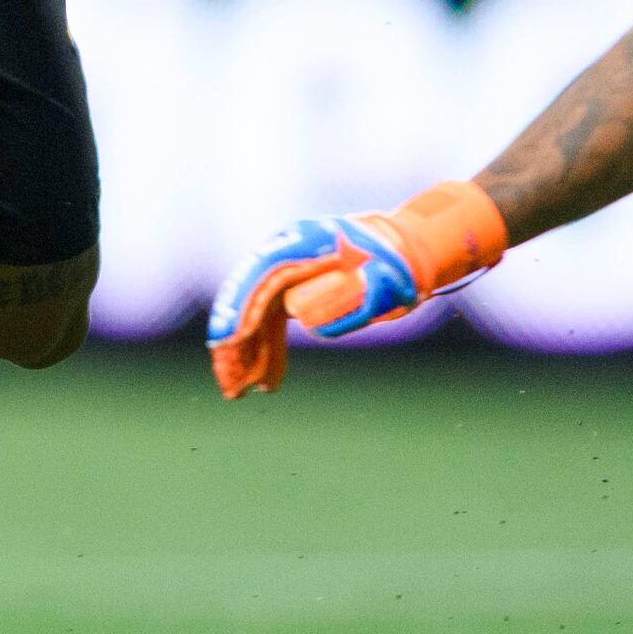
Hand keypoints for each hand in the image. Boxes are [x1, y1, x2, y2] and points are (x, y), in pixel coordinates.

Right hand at [205, 180, 504, 398]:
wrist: (410, 251)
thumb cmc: (401, 263)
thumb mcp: (391, 278)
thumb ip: (364, 295)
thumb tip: (314, 319)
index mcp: (303, 242)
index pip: (258, 276)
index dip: (236, 309)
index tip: (223, 342)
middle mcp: (287, 253)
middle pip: (248, 299)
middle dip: (235, 345)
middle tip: (231, 388)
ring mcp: (288, 272)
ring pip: (256, 317)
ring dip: (247, 354)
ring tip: (242, 392)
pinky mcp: (295, 291)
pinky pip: (272, 325)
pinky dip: (267, 353)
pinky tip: (267, 382)